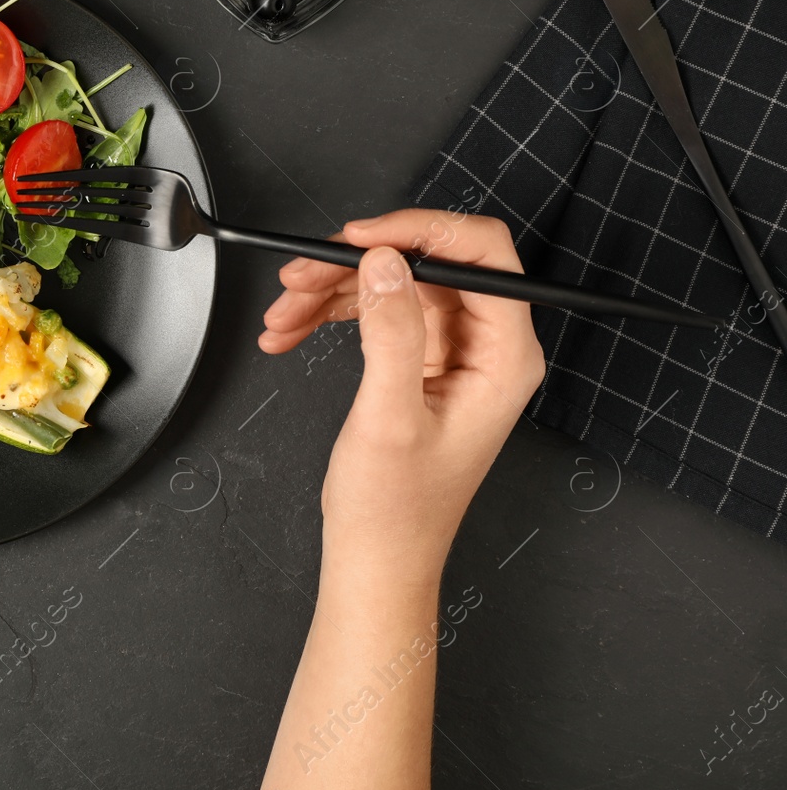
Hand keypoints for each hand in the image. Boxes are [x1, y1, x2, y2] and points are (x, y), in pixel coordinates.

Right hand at [259, 209, 545, 575]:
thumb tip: (386, 263)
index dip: (420, 232)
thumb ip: (392, 332)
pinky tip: (293, 329)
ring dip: (334, 289)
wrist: (377, 557)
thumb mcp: (389, 417)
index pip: (482, 255)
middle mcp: (488, 348)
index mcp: (504, 358)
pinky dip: (333, 314)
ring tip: (285, 312)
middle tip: (303, 274)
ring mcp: (455, 353)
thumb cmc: (395, 511)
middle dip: (358, 263)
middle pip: (429, 263)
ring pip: (395, 283)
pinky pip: (379, 312)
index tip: (359, 237)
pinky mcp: (423, 361)